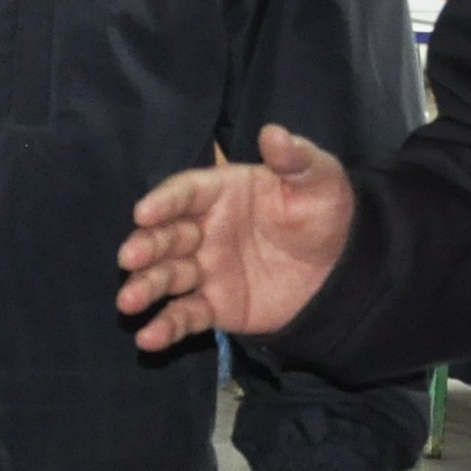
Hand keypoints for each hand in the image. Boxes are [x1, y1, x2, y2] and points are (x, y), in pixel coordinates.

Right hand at [119, 125, 354, 348]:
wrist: (342, 268)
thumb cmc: (323, 213)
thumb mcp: (319, 179)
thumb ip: (295, 158)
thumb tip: (273, 132)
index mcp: (221, 192)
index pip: (185, 193)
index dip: (164, 201)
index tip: (144, 212)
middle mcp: (204, 229)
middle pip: (166, 236)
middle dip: (145, 246)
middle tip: (130, 258)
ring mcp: (206, 269)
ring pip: (167, 277)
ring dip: (145, 287)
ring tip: (128, 302)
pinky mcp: (214, 306)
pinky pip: (185, 315)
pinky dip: (166, 328)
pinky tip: (149, 338)